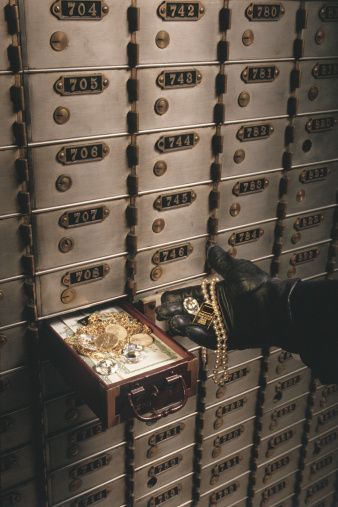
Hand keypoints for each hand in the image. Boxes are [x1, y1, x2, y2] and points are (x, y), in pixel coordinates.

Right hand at [156, 245, 298, 350]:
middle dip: (175, 311)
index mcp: (218, 293)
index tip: (163, 298)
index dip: (177, 297)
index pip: (192, 295)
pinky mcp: (229, 338)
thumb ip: (222, 263)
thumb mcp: (237, 270)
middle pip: (190, 312)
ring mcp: (223, 325)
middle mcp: (218, 310)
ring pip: (197, 326)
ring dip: (183, 324)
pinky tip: (189, 329)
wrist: (277, 306)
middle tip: (161, 312)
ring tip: (172, 320)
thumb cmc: (259, 286)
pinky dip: (199, 336)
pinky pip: (211, 339)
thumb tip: (211, 248)